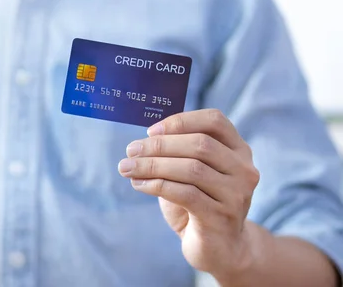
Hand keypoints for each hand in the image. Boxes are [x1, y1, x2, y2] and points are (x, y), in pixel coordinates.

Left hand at [118, 109, 260, 278]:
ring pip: (191, 169)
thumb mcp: (191, 172)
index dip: (181, 121)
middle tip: (131, 150)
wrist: (219, 248)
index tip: (150, 130)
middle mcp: (244, 170)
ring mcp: (236, 194)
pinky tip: (139, 184)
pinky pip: (185, 193)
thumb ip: (177, 153)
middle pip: (200, 144)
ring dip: (153, 165)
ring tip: (127, 168)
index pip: (215, 121)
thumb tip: (141, 143)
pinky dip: (157, 185)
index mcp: (238, 150)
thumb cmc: (199, 203)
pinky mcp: (222, 217)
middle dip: (159, 145)